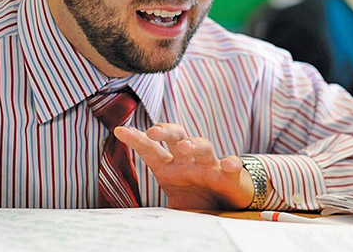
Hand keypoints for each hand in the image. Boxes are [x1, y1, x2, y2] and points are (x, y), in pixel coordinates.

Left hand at [115, 123, 253, 209]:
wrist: (228, 206)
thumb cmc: (197, 200)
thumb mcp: (172, 205)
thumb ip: (157, 210)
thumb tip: (136, 222)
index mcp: (171, 168)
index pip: (151, 150)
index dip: (136, 140)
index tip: (120, 130)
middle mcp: (189, 161)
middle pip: (177, 137)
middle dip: (165, 131)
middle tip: (153, 131)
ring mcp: (210, 166)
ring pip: (203, 146)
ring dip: (194, 144)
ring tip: (184, 146)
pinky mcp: (231, 176)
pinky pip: (233, 166)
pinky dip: (231, 163)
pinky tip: (228, 164)